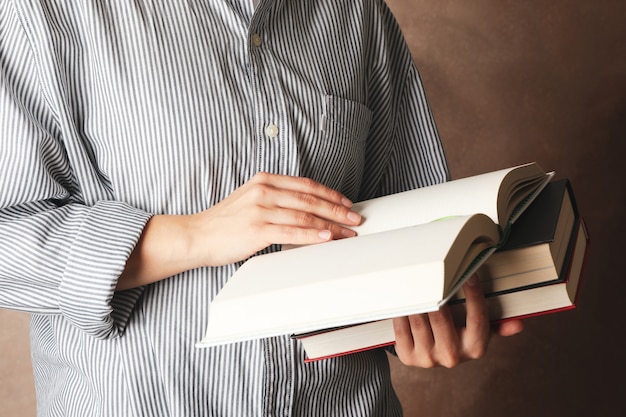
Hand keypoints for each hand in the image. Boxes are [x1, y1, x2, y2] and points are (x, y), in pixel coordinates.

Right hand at [191, 172, 361, 265]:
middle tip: (354, 218)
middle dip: (337, 209)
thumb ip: (275, 198)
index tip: (345, 202)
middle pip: (310, 199)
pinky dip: (313, 235)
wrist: (197, 235)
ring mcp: (261, 210)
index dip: (330, 193)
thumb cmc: (224, 222)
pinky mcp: (258, 230)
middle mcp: (264, 191)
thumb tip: (305, 207)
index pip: (306, 185)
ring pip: (305, 216)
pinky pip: (293, 232)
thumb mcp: (249, 199)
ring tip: (347, 231)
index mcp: (265, 180)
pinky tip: (327, 237)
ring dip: (331, 225)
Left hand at [392, 274, 523, 367]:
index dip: (474, 292)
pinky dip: (402, 310)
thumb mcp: (479, 332)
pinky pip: (402, 325)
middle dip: (435, 292)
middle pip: (441, 315)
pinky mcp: (408, 356)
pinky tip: (405, 299)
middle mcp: (453, 355)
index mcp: (476, 348)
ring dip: (416, 299)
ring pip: (419, 318)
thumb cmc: (458, 337)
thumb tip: (518, 325)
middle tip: (431, 272)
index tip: (469, 273)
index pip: (478, 316)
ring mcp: (429, 358)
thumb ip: (498, 326)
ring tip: (416, 282)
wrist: (431, 358)